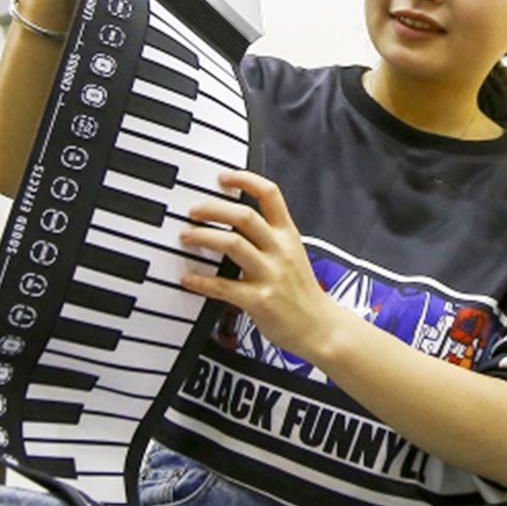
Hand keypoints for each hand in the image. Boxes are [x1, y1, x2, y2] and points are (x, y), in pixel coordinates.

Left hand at [179, 171, 333, 357]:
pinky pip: (223, 286)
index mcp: (288, 235)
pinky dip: (201, 281)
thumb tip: (236, 220)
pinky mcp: (259, 300)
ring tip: (186, 237)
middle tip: (193, 212)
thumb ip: (270, 237)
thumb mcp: (293, 254)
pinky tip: (188, 279)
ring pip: (232, 244)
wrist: (320, 327)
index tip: (223, 177)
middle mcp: (280, 250)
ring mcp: (271, 275)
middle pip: (244, 216)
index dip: (245, 180)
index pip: (270, 195)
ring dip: (203, 237)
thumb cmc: (301, 292)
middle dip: (213, 209)